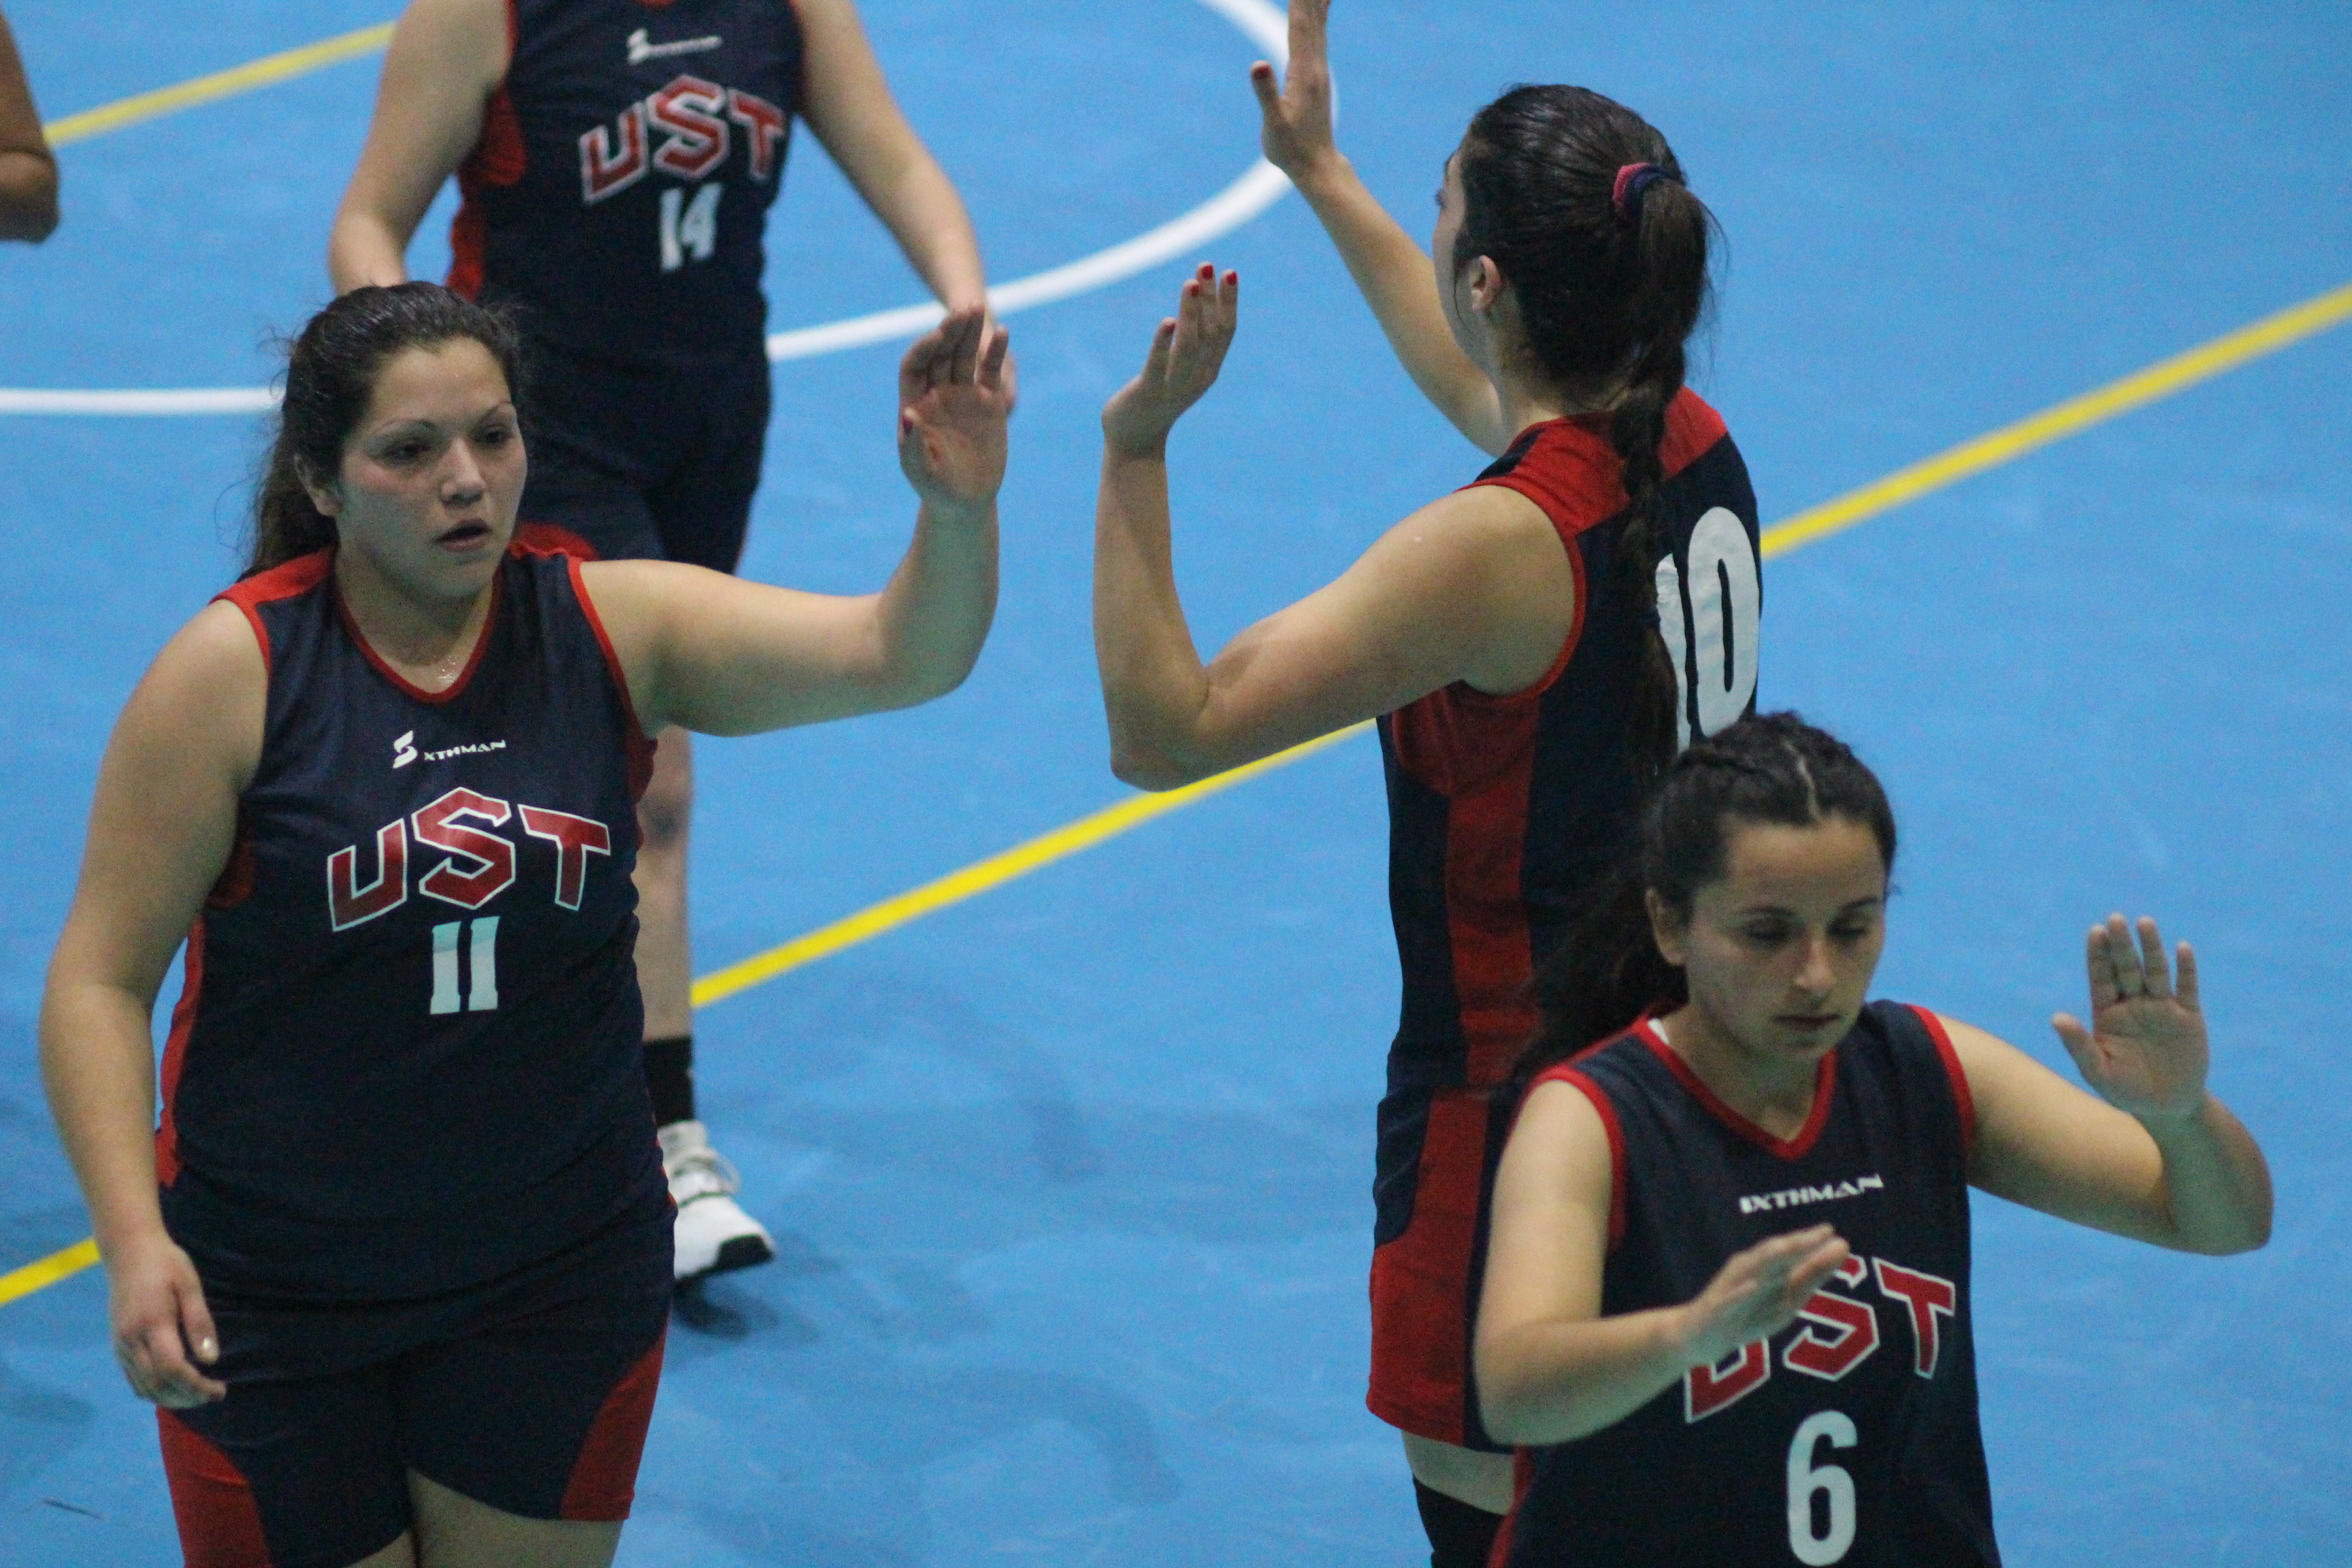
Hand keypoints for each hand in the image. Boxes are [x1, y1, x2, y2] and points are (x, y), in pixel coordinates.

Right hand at [106, 1231, 225, 1406]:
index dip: (196, 1386)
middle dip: (186, 1397)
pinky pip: (133, 1379)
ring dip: (171, 1399)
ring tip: (197, 1395)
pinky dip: (154, 1390)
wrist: (129, 1252)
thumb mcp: (190, 1286)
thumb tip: (210, 1359)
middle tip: (213, 1395)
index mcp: (152, 1324)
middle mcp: (131, 1340)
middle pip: (157, 1385)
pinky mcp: (117, 1346)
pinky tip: (175, 1387)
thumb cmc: (166, 1264)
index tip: (219, 1390)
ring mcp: (121, 1345)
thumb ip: (200, 1323)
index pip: (173, 1369)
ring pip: (143, 1387)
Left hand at [898, 306, 1012, 511]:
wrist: (966, 501)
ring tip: (979, 307)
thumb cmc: (936, 488)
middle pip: (941, 352)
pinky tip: (1003, 333)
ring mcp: (962, 394)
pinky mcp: (987, 401)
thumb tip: (908, 416)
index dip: (925, 347)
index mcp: (914, 403)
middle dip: (951, 330)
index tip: (938, 337)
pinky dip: (996, 352)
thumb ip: (912, 445)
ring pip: (964, 355)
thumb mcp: (921, 471)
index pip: (915, 364)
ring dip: (971, 331)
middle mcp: (937, 393)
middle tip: (964, 308)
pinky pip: (990, 370)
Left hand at [1102, 265, 1238, 457]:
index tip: (1229, 271)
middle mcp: (1197, 378)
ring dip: (1191, 313)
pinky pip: (1158, 364)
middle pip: (1210, 333)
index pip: (1225, 331)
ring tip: (1190, 284)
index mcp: (1208, 370)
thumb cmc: (1157, 399)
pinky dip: (1163, 343)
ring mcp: (1174, 386)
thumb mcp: (1181, 368)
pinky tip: (1168, 321)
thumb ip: (1191, 342)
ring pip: (1188, 346)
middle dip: (1210, 298)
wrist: (1135, 441)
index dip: (1229, 302)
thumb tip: (1196, 302)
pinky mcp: (1149, 392)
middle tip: (1207, 265)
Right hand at [1248, 0, 1336, 181]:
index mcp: (1304, 71)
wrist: (1316, 166)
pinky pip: (1317, 31)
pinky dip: (1318, 11)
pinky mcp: (1316, 72)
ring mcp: (1318, 66)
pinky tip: (1319, 2)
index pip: (1299, 22)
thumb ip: (1265, 94)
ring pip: (1317, 19)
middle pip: (1312, 13)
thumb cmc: (1291, 149)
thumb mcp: (1273, 125)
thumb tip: (1258, 64)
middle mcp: (1316, 63)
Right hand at [1673, 1225, 1848, 1370]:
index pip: (1789, 1253)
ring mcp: (1731, 1289)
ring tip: (1787, 1248)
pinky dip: (1741, 1291)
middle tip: (1818, 1234)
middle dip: (1794, 1246)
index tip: (1831, 1232)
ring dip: (1768, 1259)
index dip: (1808, 1242)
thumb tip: (1843, 1247)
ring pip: (1751, 1271)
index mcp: (1766, 1269)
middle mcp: (1748, 1272)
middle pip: (1773, 1257)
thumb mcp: (1786, 1297)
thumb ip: (1812, 1274)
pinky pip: (1730, 1299)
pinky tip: (1753, 1285)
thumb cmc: (1747, 1315)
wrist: (1699, 1337)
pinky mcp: (1717, 1308)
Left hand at [2054, 913, 2208, 1122]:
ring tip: (2144, 923)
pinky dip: (2186, 969)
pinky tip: (2182, 948)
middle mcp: (2133, 1004)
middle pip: (2126, 968)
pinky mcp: (2188, 1017)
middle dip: (2121, 945)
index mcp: (2107, 1013)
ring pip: (2155, 972)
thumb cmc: (2125, 1091)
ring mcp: (2162, 1008)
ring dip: (2151, 948)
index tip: (2095, 931)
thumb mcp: (2098, 1072)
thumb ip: (2079, 1045)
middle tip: (2115, 919)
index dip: (2098, 955)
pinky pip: (2186, 988)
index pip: (2101, 977)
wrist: (2167, 1107)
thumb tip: (2056, 1018)